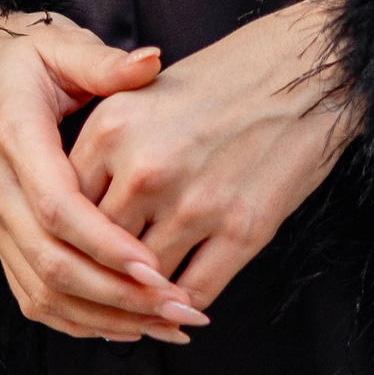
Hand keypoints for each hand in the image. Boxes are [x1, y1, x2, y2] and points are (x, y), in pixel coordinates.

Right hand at [0, 8, 209, 345]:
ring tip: (165, 325)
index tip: (156, 268)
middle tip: (178, 309)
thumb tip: (152, 62)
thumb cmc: (17, 54)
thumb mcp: (59, 43)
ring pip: (41, 291)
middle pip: (51, 263)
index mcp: (13, 137)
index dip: (105, 244)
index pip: (57, 208)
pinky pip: (32, 294)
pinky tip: (125, 324)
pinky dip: (78, 318)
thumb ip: (104, 62)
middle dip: (117, 295)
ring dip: (103, 317)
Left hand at [69, 0, 357, 309]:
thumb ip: (106, 150)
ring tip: (144, 303)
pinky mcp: (242, 229)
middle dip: (103, 273)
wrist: (307, 69)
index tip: (77, 253)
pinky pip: (196, 291)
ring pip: (145, 281)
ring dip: (144, 297)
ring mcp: (195, 203)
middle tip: (106, 290)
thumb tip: (79, 210)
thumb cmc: (226, 78)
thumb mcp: (147, 95)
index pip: (66, 208)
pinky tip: (184, 301)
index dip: (70, 237)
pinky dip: (185, 305)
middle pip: (100, 249)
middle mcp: (145, 169)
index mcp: (112, 128)